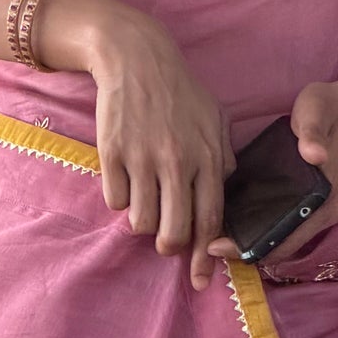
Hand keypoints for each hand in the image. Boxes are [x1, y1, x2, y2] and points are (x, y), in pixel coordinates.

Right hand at [50, 0, 231, 290]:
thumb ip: (223, 156)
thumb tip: (224, 189)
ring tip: (143, 201)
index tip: (201, 280)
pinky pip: (115, 200)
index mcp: (208, 157)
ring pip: (140, 222)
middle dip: (169, 245)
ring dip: (141, 221)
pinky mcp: (112, 154)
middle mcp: (177, 162)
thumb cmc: (179, 90)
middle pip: (173, 231)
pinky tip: (124, 179)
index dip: (205, 257)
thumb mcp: (215, 117)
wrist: (136, 57)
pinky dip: (119, 198)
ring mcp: (143, 159)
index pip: (210, 220)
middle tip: (165, 239)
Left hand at [207, 74, 337, 270]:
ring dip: (252, 242)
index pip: (284, 240)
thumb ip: (312, 133)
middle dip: (243, 250)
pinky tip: (237, 220)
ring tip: (214, 235)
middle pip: (279, 247)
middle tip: (205, 245)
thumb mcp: (317, 111)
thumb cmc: (333, 108)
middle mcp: (324, 214)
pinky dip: (263, 229)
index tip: (214, 246)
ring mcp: (321, 211)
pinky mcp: (315, 203)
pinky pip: (286, 226)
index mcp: (325, 199)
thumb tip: (313, 154)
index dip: (250, 248)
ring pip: (282, 239)